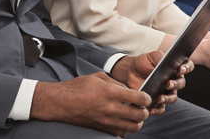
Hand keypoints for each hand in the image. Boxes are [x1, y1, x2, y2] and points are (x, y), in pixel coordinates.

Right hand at [31, 72, 150, 136]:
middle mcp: (112, 109)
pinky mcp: (102, 129)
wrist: (62, 102)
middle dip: (145, 111)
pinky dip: (125, 128)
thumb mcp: (99, 77)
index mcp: (112, 93)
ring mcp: (107, 121)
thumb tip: (129, 90)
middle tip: (141, 106)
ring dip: (137, 121)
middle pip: (140, 115)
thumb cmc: (78, 87)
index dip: (147, 98)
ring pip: (133, 127)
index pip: (139, 98)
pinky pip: (121, 133)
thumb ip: (117, 83)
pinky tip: (122, 121)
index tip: (145, 97)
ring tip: (133, 115)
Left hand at [111, 51, 190, 114]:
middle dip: (175, 84)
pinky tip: (151, 108)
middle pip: (181, 83)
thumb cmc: (144, 62)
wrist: (130, 71)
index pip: (187, 66)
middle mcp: (174, 80)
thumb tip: (165, 59)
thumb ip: (160, 56)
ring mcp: (166, 91)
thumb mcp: (151, 56)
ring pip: (172, 97)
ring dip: (168, 98)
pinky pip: (161, 108)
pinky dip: (157, 109)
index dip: (186, 68)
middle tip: (168, 84)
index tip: (180, 69)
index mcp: (175, 67)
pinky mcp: (158, 101)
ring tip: (159, 98)